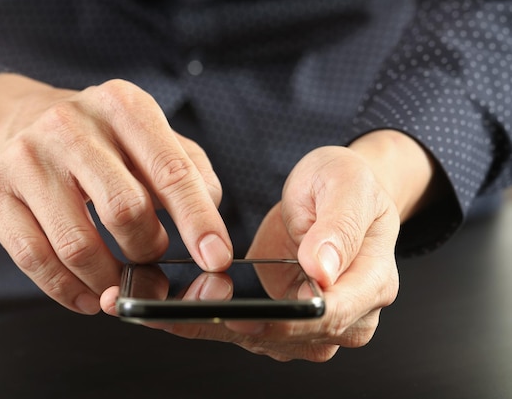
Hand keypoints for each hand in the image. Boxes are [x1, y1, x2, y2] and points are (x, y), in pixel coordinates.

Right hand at [0, 74, 232, 313]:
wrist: (17, 122)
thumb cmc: (100, 140)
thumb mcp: (150, 138)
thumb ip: (190, 174)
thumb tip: (209, 229)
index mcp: (122, 105)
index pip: (171, 171)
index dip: (198, 222)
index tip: (215, 259)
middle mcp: (71, 123)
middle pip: (125, 210)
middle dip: (148, 251)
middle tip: (152, 264)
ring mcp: (27, 156)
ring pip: (77, 245)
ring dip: (109, 279)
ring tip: (120, 284)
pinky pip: (35, 259)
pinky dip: (68, 291)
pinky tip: (87, 294)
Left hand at [102, 131, 436, 360]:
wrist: (337, 194)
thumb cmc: (348, 186)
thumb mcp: (348, 187)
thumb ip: (339, 229)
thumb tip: (323, 272)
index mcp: (370, 282)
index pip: (332, 313)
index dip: (285, 318)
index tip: (239, 314)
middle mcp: (345, 314)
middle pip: (290, 338)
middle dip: (232, 326)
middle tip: (178, 311)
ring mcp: (310, 322)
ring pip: (260, 341)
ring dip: (210, 327)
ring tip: (157, 310)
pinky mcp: (279, 317)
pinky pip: (243, 329)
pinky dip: (205, 321)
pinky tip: (167, 310)